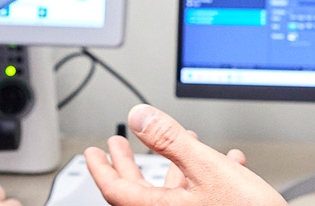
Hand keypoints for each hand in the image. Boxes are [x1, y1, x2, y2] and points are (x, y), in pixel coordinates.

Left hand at [86, 104, 286, 205]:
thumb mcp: (205, 167)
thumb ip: (169, 140)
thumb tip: (140, 117)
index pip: (115, 190)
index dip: (101, 168)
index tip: (93, 153)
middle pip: (137, 192)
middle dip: (128, 164)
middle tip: (115, 146)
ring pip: (168, 193)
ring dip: (166, 166)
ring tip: (167, 146)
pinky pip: (196, 197)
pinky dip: (199, 177)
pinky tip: (221, 160)